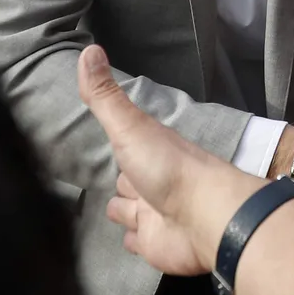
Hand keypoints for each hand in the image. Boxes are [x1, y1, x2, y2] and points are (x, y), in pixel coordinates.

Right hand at [76, 44, 260, 275]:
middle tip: (115, 179)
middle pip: (128, 181)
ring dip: (125, 211)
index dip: (120, 142)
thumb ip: (105, 97)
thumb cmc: (168, 167)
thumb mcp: (131, 126)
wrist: (205, 218)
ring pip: (130, 212)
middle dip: (122, 181)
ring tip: (118, 209)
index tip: (114, 137)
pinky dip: (133, 239)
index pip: (127, 146)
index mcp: (149, 151)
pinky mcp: (154, 245)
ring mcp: (154, 215)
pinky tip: (129, 236)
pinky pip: (137, 242)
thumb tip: (88, 49)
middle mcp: (152, 181)